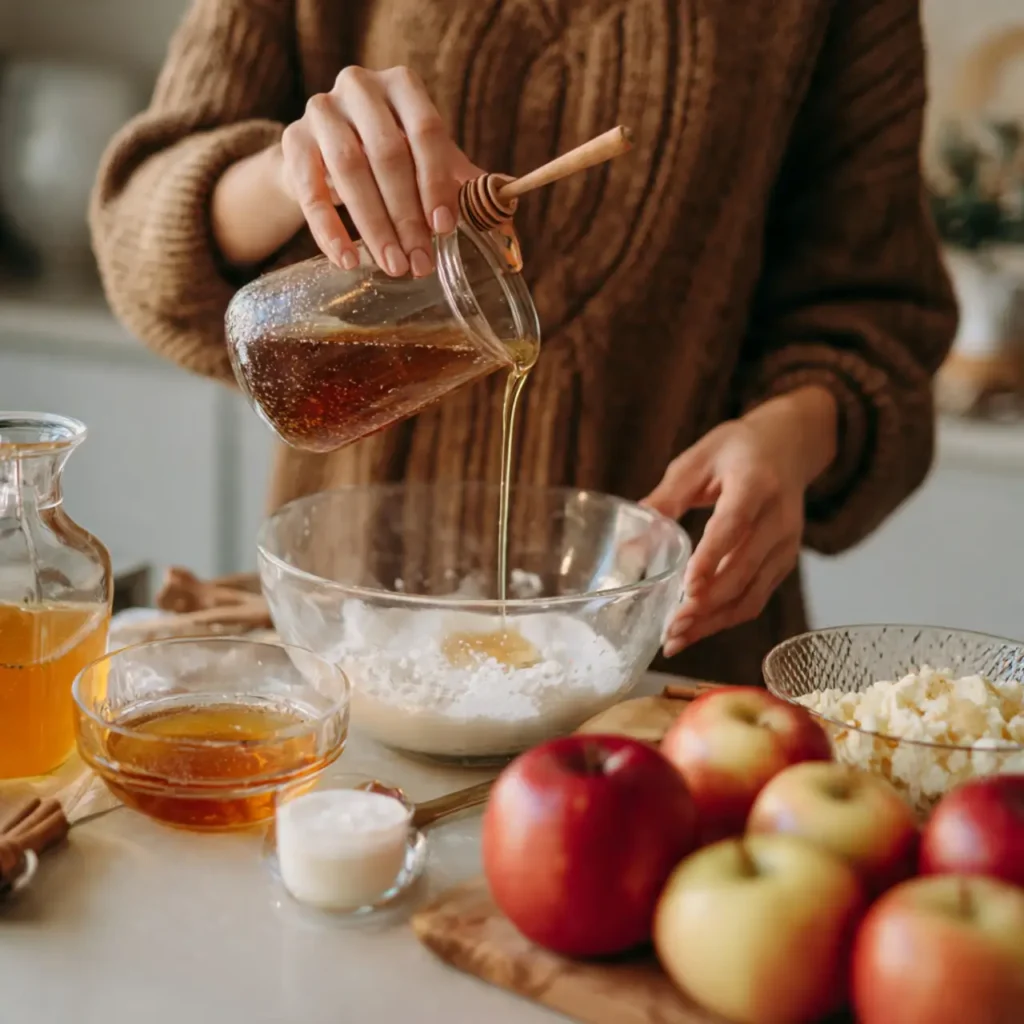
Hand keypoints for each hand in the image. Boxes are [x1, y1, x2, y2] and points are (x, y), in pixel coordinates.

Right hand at [279, 65, 481, 275]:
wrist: (325, 154)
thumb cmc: (389, 156)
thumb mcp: (427, 162)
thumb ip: (464, 185)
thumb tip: (507, 222)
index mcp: (402, 86)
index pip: (426, 130)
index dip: (436, 181)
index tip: (445, 227)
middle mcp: (359, 87)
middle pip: (386, 153)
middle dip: (406, 215)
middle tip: (420, 262)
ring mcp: (321, 110)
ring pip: (349, 170)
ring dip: (374, 225)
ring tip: (393, 266)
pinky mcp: (292, 142)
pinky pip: (309, 190)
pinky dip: (328, 230)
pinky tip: (347, 260)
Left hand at [643, 387, 837, 656]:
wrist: (789, 445)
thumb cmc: (736, 450)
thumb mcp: (697, 461)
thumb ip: (665, 499)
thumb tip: (628, 544)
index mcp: (755, 484)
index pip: (734, 526)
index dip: (712, 558)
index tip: (688, 588)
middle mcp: (779, 518)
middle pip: (743, 569)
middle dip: (707, 604)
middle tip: (671, 627)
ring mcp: (786, 544)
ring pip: (752, 593)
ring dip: (714, 621)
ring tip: (677, 639)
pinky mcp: (784, 562)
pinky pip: (757, 598)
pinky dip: (727, 618)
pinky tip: (697, 629)